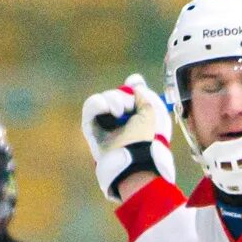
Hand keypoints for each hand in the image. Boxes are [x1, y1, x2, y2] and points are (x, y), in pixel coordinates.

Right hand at [81, 73, 174, 200]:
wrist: (134, 160)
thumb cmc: (146, 141)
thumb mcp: (151, 114)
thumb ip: (143, 95)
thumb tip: (134, 81)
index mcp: (135, 119)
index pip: (129, 96)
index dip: (131, 87)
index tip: (134, 82)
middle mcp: (119, 122)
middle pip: (116, 95)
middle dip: (123, 97)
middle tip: (129, 107)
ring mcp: (104, 125)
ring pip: (103, 99)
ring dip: (113, 100)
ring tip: (119, 112)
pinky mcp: (90, 128)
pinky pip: (90, 107)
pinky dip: (98, 103)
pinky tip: (109, 109)